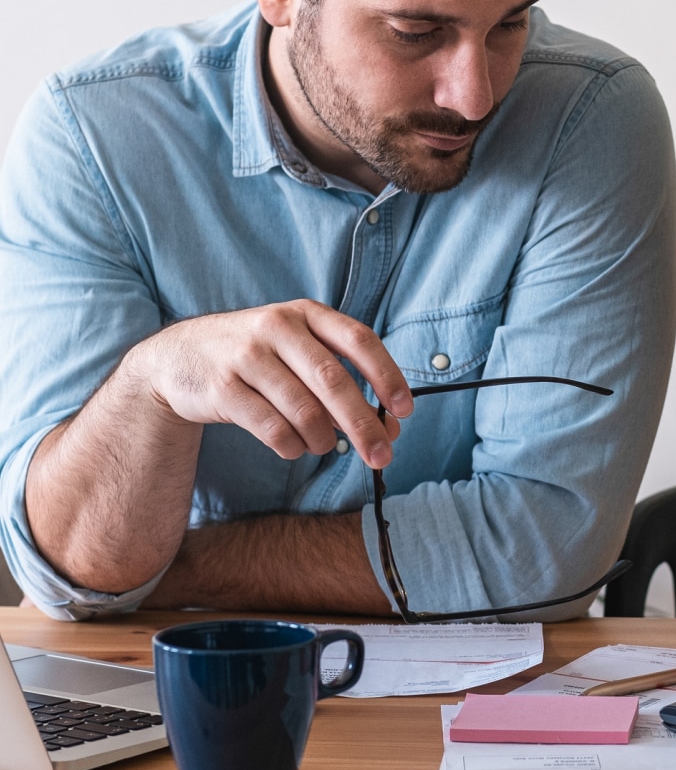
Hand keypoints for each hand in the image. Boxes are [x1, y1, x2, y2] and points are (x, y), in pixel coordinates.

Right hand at [128, 300, 412, 468]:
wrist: (176, 357)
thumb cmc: (256, 357)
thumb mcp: (297, 349)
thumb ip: (341, 380)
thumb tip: (389, 427)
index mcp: (306, 313)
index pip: (359, 340)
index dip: (387, 375)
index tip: (405, 410)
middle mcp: (277, 327)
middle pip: (333, 381)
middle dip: (363, 424)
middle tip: (383, 455)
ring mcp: (246, 356)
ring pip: (303, 410)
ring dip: (323, 439)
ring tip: (324, 445)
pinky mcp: (221, 388)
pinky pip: (271, 428)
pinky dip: (291, 446)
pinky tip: (293, 446)